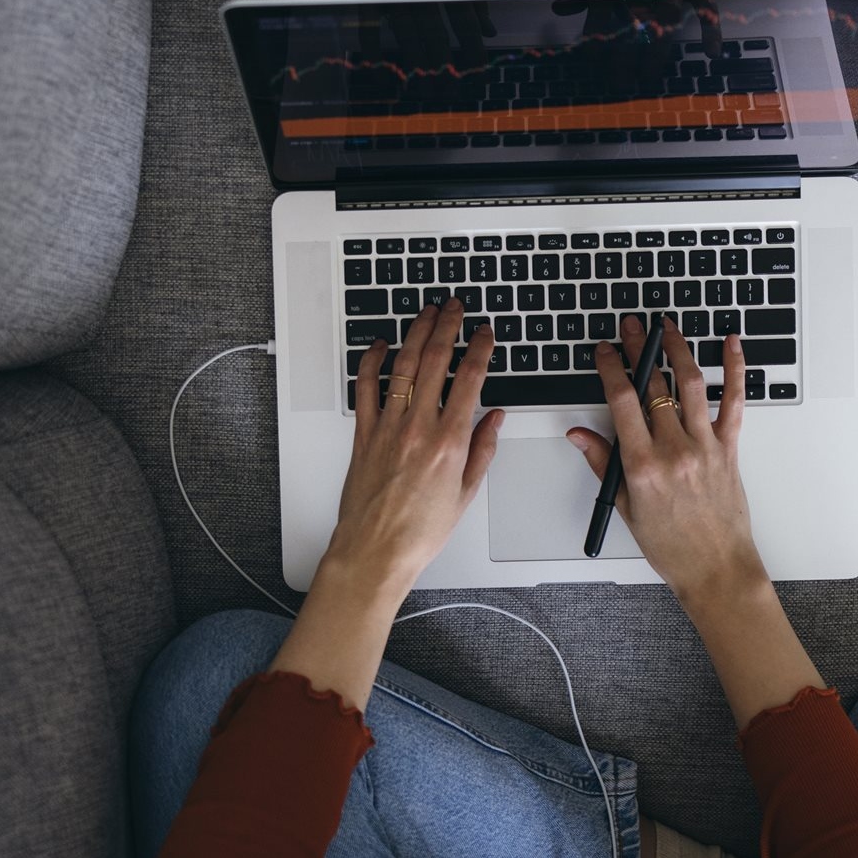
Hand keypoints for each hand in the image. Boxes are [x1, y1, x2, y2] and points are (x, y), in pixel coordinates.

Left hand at [327, 298, 503, 593]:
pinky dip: (371, 361)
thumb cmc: (420, 530)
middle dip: (448, 326)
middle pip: (434, 360)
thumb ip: (483, 450)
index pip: (470, 379)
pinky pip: (365, 387)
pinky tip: (378, 345)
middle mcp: (418, 428)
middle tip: (455, 307)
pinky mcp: (363, 434)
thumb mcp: (467, 493)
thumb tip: (494, 419)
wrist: (376, 550)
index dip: (480, 348)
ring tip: (425, 314)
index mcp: (450, 442)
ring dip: (415, 333)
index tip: (485, 332)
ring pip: (402, 365)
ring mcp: (388, 427)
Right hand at [566, 315, 766, 602]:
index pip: (621, 401)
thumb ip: (603, 463)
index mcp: (643, 465)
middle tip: (631, 326)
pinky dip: (735, 370)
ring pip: (691, 384)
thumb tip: (579, 435)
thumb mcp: (625, 507)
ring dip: (678, 349)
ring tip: (667, 327)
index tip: (604, 350)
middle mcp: (675, 450)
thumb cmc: (672, 546)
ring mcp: (705, 446)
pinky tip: (732, 345)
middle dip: (639, 349)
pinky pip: (734, 402)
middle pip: (653, 386)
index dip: (610, 367)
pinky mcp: (729, 449)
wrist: (716, 568)